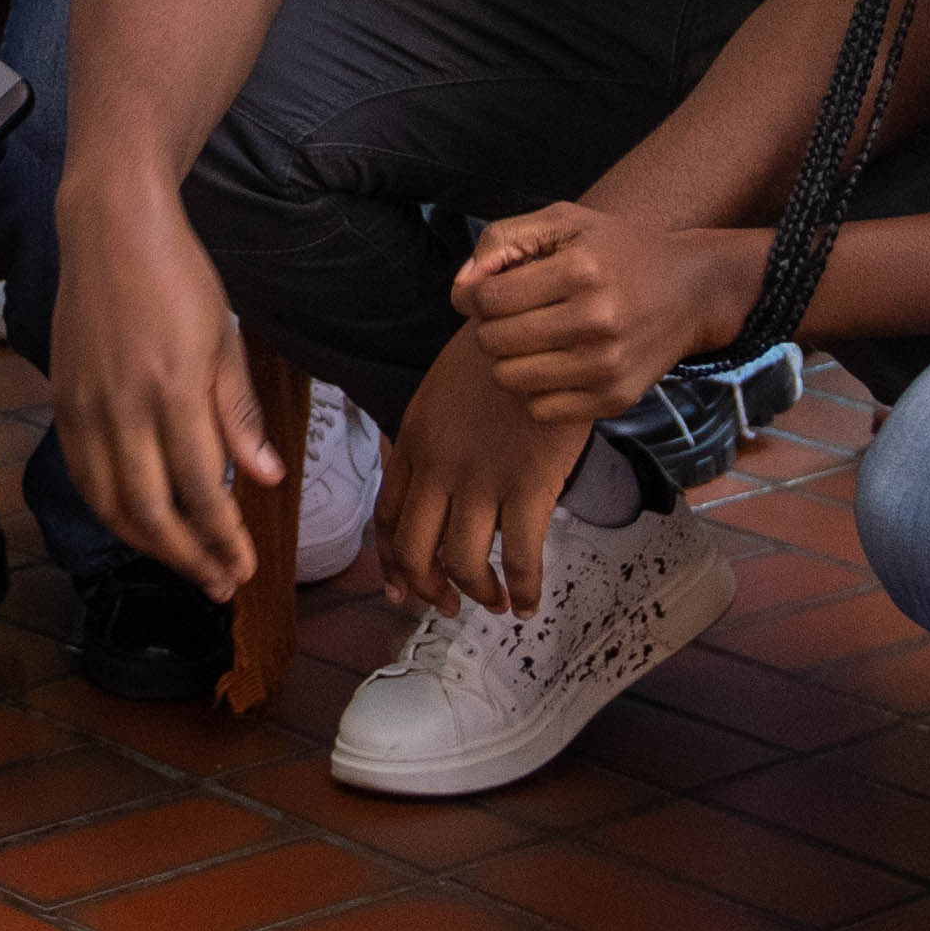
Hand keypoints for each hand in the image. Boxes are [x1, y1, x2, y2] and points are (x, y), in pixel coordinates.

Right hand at [49, 185, 279, 600]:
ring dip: (149, 546)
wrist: (110, 228)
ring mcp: (86, 407)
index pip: (201, 489)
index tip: (246, 567)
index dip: (224, 538)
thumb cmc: (178, 276)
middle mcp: (124, 408)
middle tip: (220, 584)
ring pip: (110, 504)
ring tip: (184, 563)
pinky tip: (136, 522)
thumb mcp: (225, 339)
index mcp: (174, 390)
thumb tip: (266, 478)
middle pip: (152, 512)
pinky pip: (82, 475)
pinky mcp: (63, 401)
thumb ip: (239, 414)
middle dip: (190, 558)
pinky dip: (109, 510)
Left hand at [375, 333, 594, 620]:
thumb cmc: (496, 356)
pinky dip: (524, 588)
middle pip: (416, 549)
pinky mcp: (528, 483)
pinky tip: (531, 601)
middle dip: (428, 589)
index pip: (389, 518)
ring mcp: (481, 478)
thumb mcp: (442, 390)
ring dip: (477, 593)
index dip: (394, 562)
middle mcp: (437, 467)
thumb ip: (430, 437)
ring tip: (497, 603)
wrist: (540, 325)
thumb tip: (431, 479)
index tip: (403, 588)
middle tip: (448, 605)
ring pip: (462, 561)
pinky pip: (518, 555)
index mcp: (412, 442)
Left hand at [452, 200, 746, 428]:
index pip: (488, 299)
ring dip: (509, 359)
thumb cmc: (618, 251)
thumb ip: (504, 240)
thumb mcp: (565, 221)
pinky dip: (536, 389)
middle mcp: (595, 320)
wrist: (691, 291)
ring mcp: (607, 366)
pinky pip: (540, 409)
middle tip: (515, 313)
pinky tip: (557, 363)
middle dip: (491, 326)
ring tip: (534, 337)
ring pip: (509, 379)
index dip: (474, 295)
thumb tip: (463, 287)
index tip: (488, 290)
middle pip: (493, 341)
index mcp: (581, 270)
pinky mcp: (615, 399)